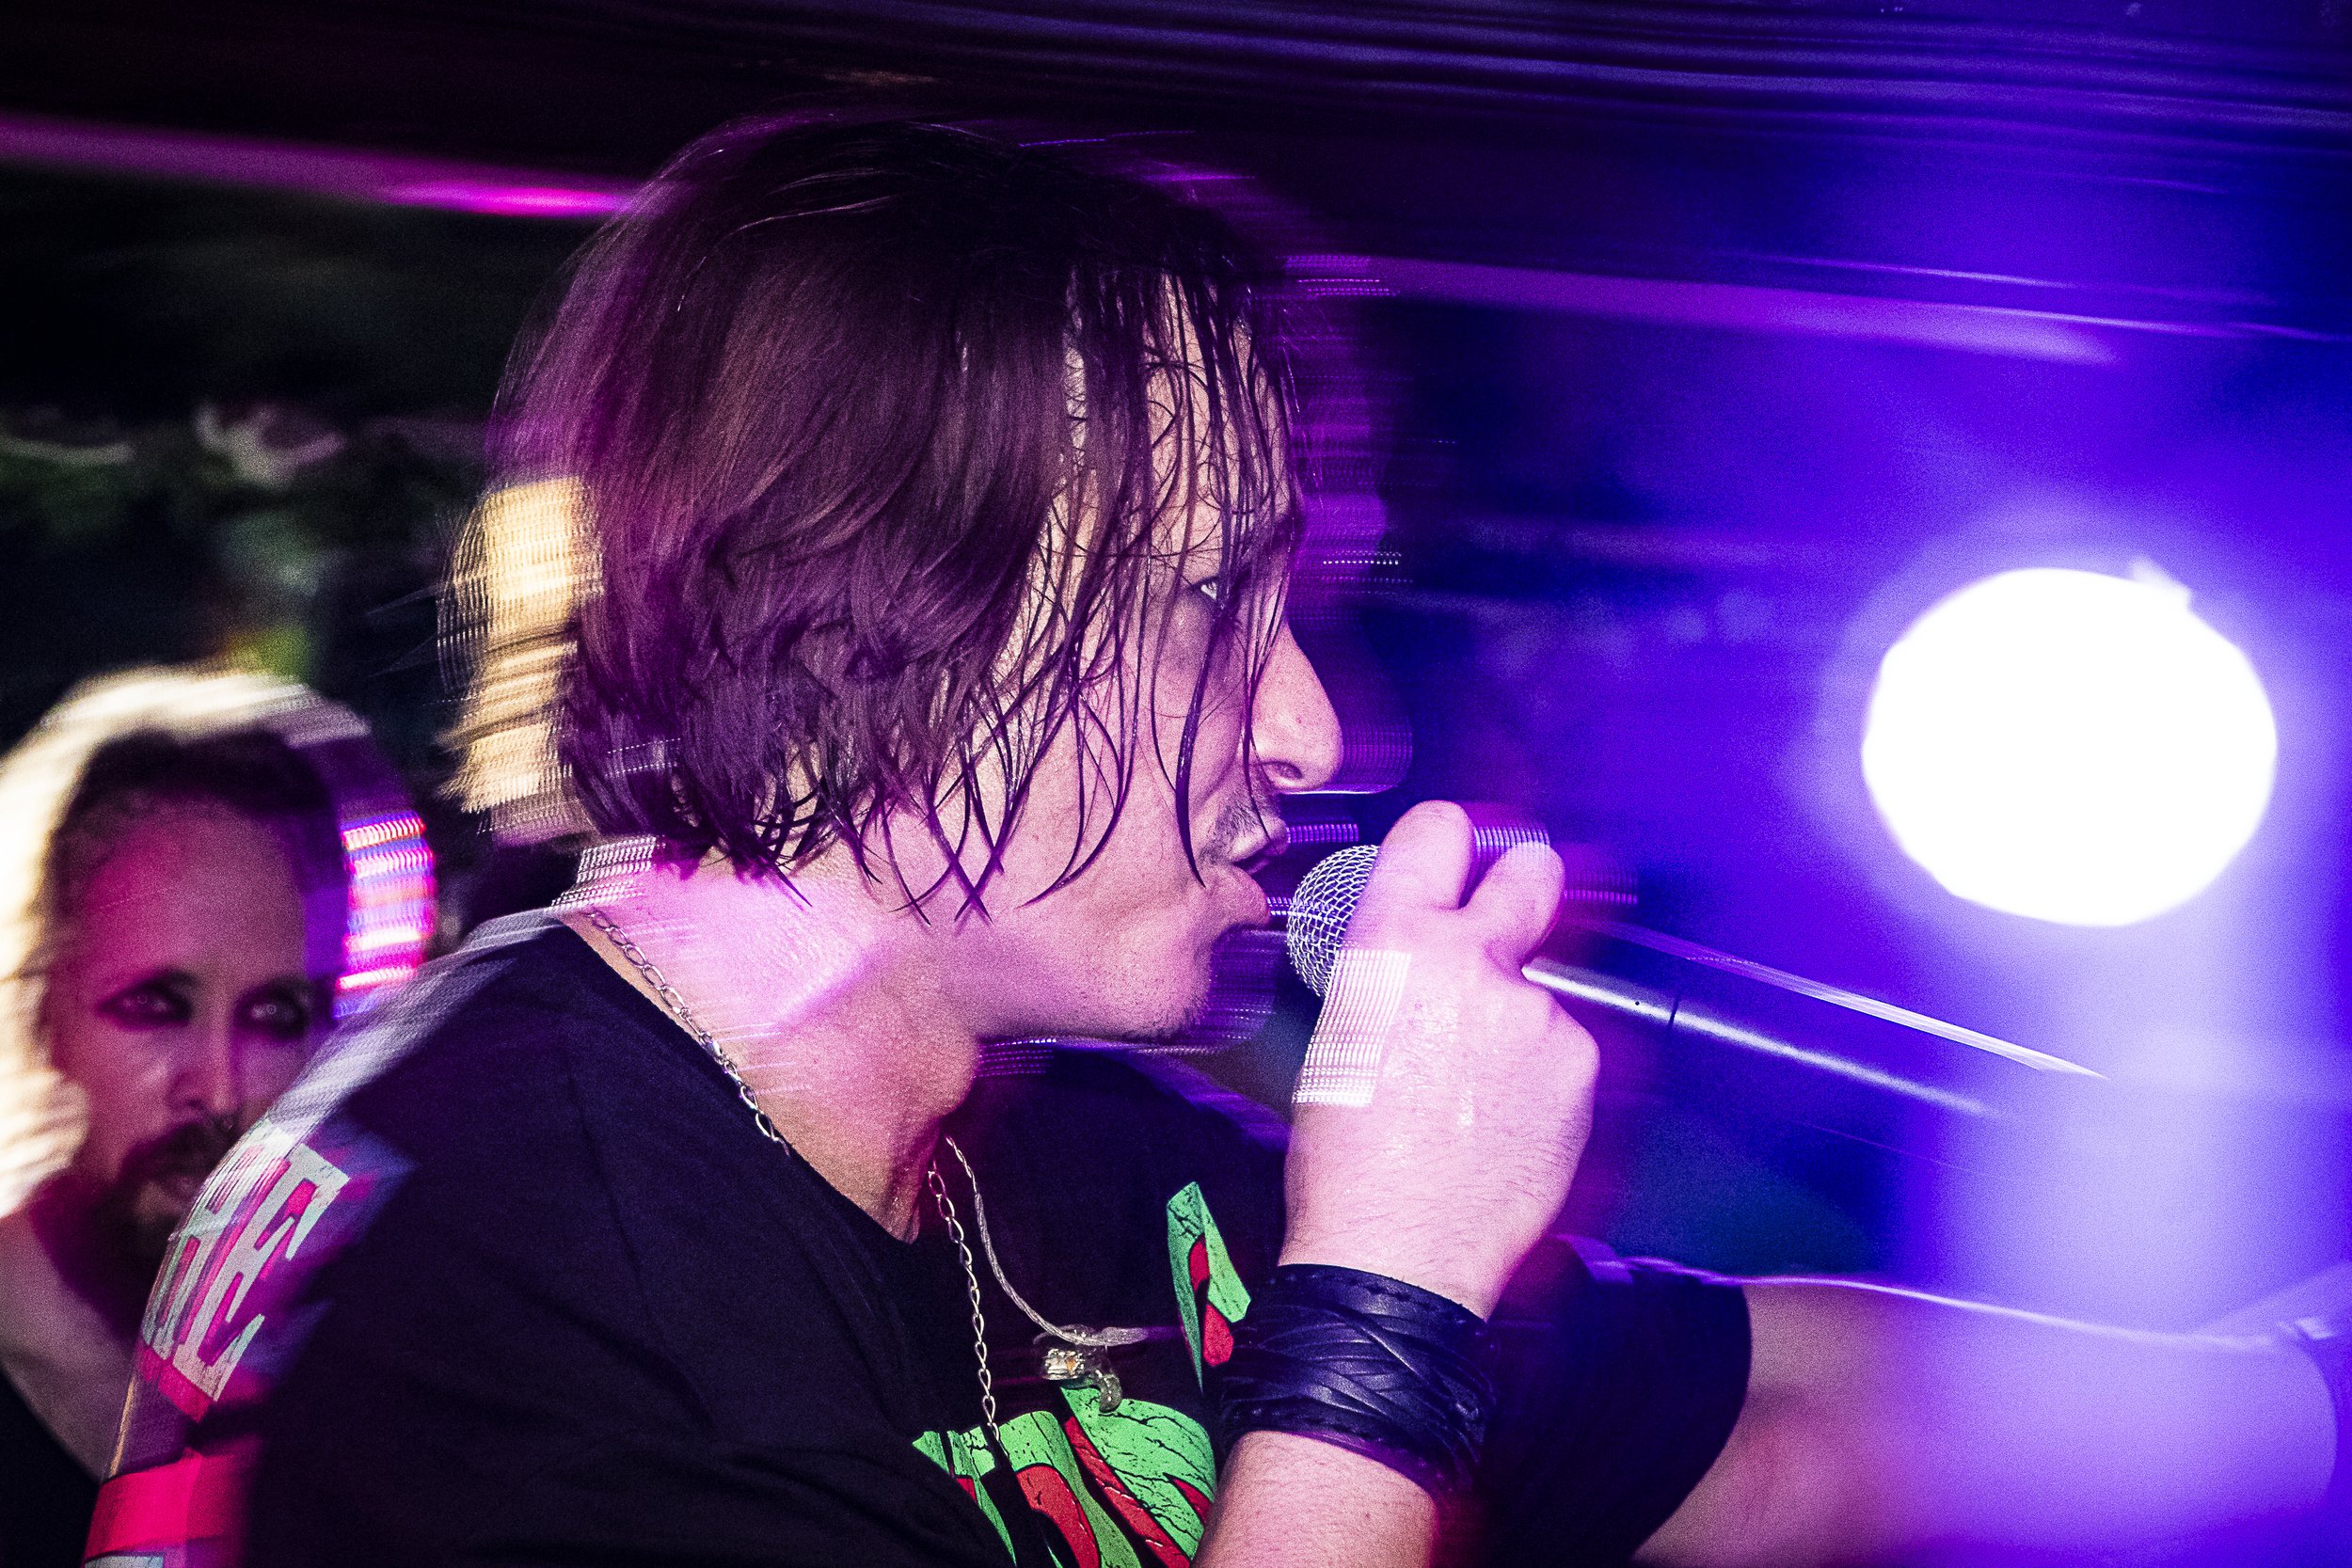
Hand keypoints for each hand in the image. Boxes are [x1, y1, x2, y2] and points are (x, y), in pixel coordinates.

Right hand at [1280, 800, 1596, 1318]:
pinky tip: (1504, 1118)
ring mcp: (1538, 1011)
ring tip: (1476, 1087)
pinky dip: (1544, 1073)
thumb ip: (1395, 967)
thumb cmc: (1349, 1159)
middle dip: (1528, 882)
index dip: (1452, 838)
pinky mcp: (1581, 1064)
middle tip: (1514, 911)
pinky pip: (1566, 1046)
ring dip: (1523, 1015)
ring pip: (1546, 984)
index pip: (1438, 829)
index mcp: (1394, 943)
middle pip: (1533, 870)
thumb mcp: (1341, 1031)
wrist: (1398, 1252)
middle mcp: (1473, 960)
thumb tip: (1426, 944)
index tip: (1462, 849)